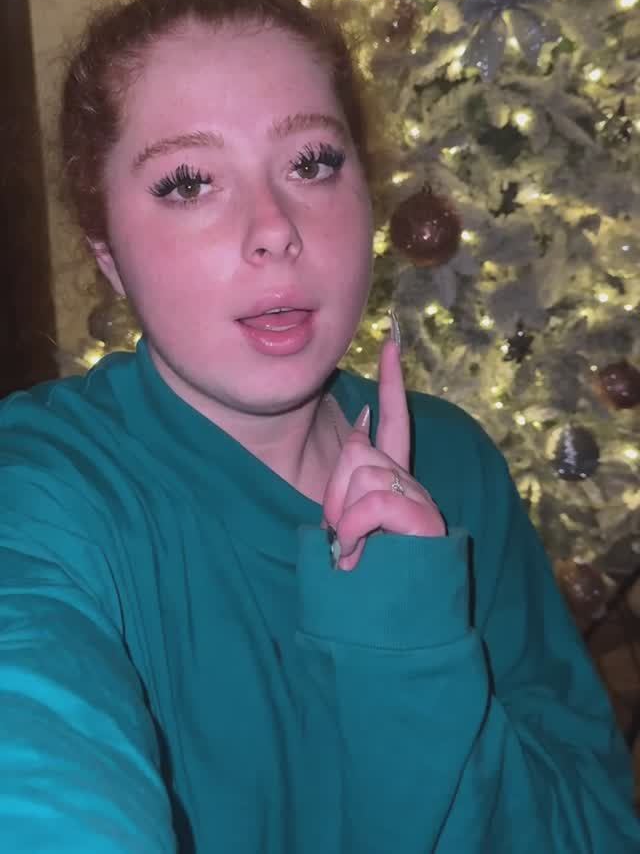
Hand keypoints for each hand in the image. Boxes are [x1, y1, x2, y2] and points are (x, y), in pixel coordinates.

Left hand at [322, 335, 446, 570]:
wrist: (392, 634)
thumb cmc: (365, 584)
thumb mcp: (348, 525)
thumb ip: (352, 481)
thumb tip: (361, 427)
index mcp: (395, 486)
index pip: (393, 423)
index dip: (392, 383)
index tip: (391, 342)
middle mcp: (414, 487)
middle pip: (357, 452)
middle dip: (335, 493)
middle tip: (345, 539)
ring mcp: (422, 503)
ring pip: (361, 474)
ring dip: (344, 518)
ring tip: (356, 554)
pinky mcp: (424, 521)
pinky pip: (371, 503)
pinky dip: (355, 530)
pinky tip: (362, 557)